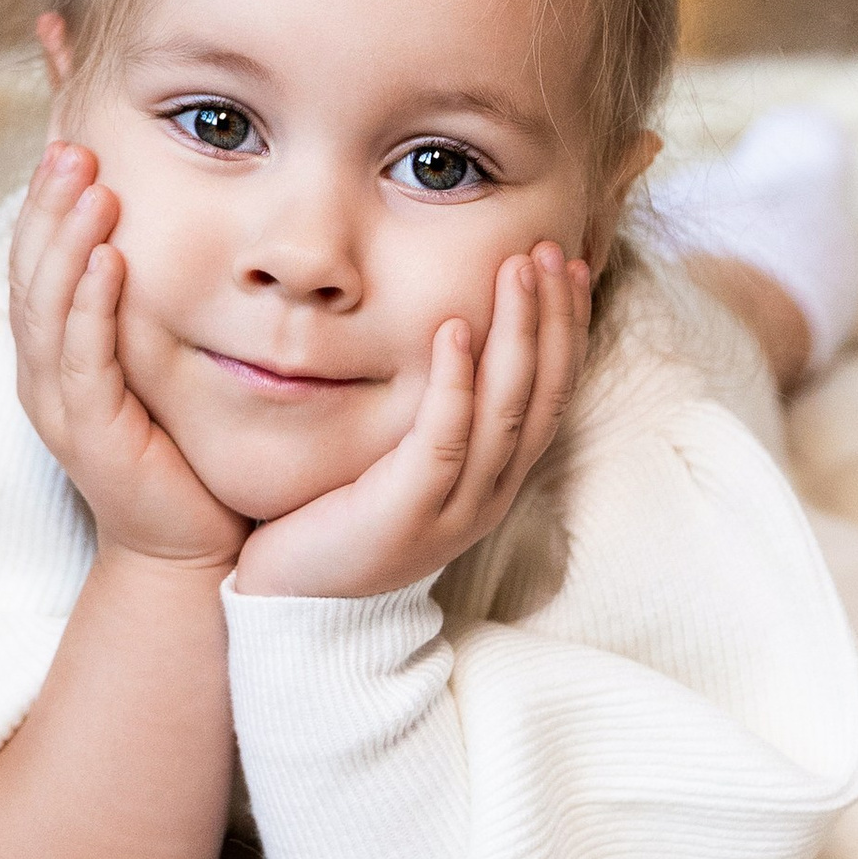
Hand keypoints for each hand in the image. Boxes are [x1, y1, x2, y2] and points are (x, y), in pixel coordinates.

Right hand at [9, 144, 247, 570]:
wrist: (190, 549)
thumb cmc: (181, 448)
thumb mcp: (158, 359)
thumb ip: (148, 301)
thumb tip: (165, 228)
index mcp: (53, 351)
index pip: (35, 260)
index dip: (44, 201)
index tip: (66, 139)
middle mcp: (43, 372)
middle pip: (28, 272)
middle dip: (47, 204)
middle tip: (71, 146)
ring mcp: (59, 404)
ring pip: (45, 307)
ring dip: (65, 240)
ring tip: (91, 184)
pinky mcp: (89, 434)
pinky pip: (82, 359)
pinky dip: (90, 305)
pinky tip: (108, 260)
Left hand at [232, 243, 590, 599]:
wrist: (293, 606)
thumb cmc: (338, 519)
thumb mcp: (397, 458)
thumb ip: (430, 409)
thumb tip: (443, 327)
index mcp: (493, 478)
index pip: (548, 393)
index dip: (564, 328)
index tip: (564, 265)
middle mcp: (488, 493)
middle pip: (541, 395)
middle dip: (552, 318)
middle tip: (550, 251)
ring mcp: (453, 509)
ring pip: (505, 410)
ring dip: (517, 334)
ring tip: (516, 270)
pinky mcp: (407, 514)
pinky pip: (445, 439)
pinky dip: (456, 382)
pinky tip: (454, 329)